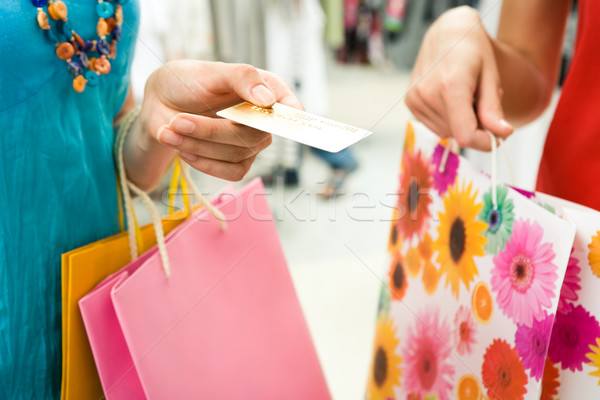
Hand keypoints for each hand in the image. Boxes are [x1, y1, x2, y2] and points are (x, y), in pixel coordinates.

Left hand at [140, 61, 302, 180]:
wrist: (162, 104)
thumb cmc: (188, 82)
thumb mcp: (210, 72)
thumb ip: (241, 78)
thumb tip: (268, 98)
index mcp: (266, 89)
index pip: (289, 106)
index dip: (291, 115)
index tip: (283, 115)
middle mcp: (263, 118)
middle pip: (253, 135)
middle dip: (211, 131)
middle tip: (177, 121)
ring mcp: (252, 142)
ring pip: (237, 154)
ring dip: (198, 145)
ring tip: (169, 131)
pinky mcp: (238, 161)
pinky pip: (232, 172)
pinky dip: (204, 164)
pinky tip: (183, 149)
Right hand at [405, 6, 512, 149]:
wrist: (446, 33)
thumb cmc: (472, 51)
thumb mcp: (491, 75)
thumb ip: (493, 109)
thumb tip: (501, 135)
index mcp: (451, 85)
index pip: (466, 134)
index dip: (484, 142)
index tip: (498, 138)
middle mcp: (428, 94)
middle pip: (457, 134)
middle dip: (475, 127)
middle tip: (481, 102)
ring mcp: (415, 99)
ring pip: (445, 132)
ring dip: (460, 123)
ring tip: (465, 97)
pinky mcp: (410, 102)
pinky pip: (435, 125)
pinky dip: (448, 119)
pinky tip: (451, 99)